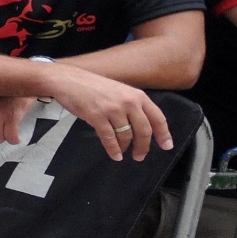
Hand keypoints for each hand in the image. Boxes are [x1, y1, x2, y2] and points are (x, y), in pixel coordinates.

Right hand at [45, 66, 171, 161]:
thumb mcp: (119, 91)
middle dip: (144, 146)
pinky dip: (113, 149)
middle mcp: (128, 102)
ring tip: (123, 153)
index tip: (167, 146)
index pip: (157, 117)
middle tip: (140, 156)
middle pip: (144, 130)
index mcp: (137, 95)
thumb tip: (142, 126)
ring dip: (126, 148)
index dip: (163, 134)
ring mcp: (113, 109)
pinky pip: (109, 138)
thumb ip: (132, 105)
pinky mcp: (97, 116)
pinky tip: (115, 155)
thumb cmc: (93, 87)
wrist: (69, 81)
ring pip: (127, 136)